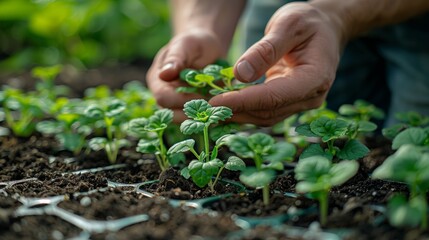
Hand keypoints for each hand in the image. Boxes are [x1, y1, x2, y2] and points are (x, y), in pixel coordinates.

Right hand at [146, 29, 223, 121]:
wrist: (207, 48)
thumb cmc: (194, 43)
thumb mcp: (185, 45)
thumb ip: (175, 59)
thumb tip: (164, 74)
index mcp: (157, 80)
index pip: (163, 98)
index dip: (181, 100)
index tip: (201, 97)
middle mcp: (165, 95)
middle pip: (173, 114)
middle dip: (193, 115)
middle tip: (214, 109)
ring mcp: (178, 105)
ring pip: (186, 121)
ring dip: (203, 119)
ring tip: (220, 113)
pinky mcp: (193, 110)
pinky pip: (199, 121)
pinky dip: (211, 119)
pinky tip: (223, 114)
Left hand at [209, 2, 343, 125]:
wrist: (325, 29)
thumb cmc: (308, 22)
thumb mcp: (288, 25)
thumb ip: (266, 50)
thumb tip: (240, 74)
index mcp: (315, 77)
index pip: (274, 96)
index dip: (243, 101)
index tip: (215, 101)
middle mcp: (310, 97)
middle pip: (268, 112)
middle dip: (236, 111)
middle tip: (204, 108)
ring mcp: (301, 103)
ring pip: (265, 116)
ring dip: (237, 114)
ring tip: (209, 110)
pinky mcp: (290, 103)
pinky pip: (265, 111)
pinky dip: (244, 110)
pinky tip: (225, 106)